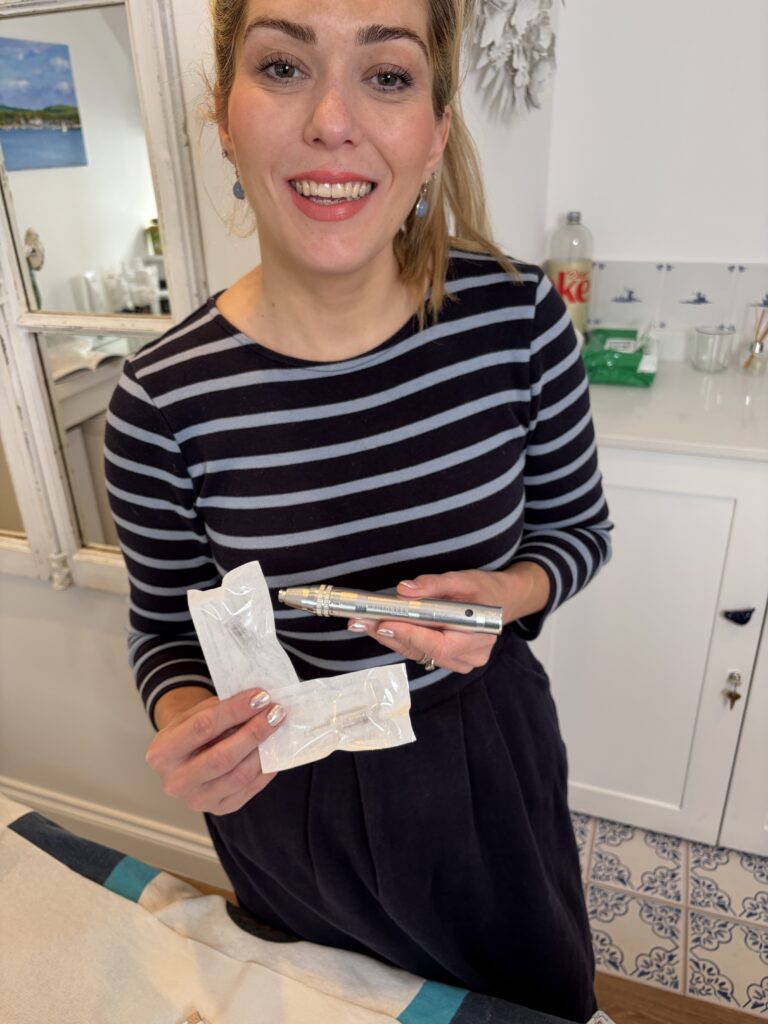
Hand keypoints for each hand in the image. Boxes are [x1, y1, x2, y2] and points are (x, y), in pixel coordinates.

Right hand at [145, 687, 286, 815]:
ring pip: (239, 775)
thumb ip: (221, 709)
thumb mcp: (195, 713)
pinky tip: (274, 749)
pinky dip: (266, 767)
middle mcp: (176, 781)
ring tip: (277, 727)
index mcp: (162, 753)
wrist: (183, 758)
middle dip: (254, 732)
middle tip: (275, 712)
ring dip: (264, 749)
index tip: (260, 697)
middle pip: (222, 757)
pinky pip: (250, 788)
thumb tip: (258, 703)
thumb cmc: (191, 731)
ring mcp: (197, 800)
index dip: (235, 711)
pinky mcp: (219, 809)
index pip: (202, 728)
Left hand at [348, 570, 510, 674]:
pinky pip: (419, 652)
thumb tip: (404, 590)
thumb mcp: (463, 579)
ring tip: (363, 622)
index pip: (439, 644)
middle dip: (389, 634)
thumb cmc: (484, 590)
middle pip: (423, 650)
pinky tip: (380, 626)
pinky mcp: (447, 660)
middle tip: (361, 620)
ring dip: (389, 637)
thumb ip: (434, 585)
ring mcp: (459, 662)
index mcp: (478, 636)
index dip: (410, 635)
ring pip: (417, 652)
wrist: (500, 601)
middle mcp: (470, 656)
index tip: (384, 622)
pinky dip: (399, 639)